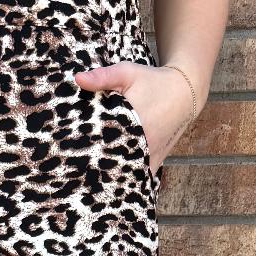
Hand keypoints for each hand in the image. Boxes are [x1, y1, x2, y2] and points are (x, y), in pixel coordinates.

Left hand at [74, 62, 192, 176]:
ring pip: (124, 175)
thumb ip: (103, 77)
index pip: (102, 145)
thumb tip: (78, 79)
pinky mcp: (154, 164)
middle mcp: (144, 145)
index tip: (70, 155)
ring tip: (87, 181)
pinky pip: (136, 178)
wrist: (184, 93)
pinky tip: (109, 182)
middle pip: (111, 165)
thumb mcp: (128, 73)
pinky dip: (124, 180)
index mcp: (133, 124)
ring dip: (108, 177)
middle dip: (94, 167)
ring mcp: (150, 158)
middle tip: (74, 170)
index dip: (85, 151)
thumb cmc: (153, 81)